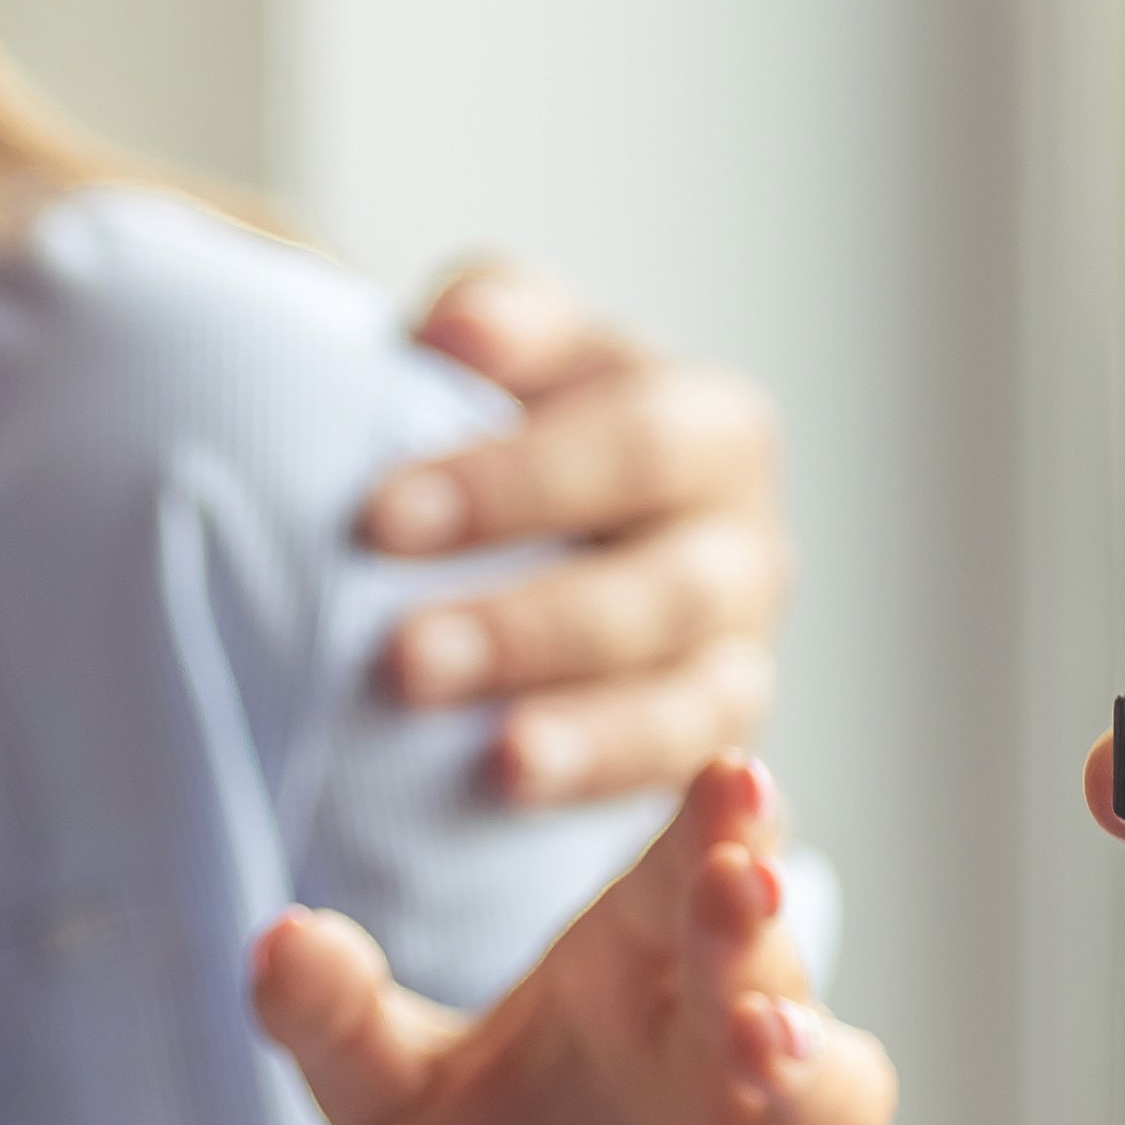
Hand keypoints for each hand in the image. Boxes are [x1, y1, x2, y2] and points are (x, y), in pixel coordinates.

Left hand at [254, 758, 901, 1124]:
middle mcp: (725, 1064)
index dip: (715, 825)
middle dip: (756, 926)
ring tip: (764, 1041)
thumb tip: (273, 937)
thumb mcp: (393, 1108)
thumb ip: (337, 1021)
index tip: (725, 774)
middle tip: (738, 875)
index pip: (685, 880)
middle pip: (766, 971)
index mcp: (632, 985)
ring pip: (836, 1103)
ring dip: (814, 1068)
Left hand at [371, 262, 786, 804]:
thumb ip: (493, 318)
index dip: (513, 482)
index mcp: (709, 427)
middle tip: (401, 660)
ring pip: (689, 709)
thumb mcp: (508, 345)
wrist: (531, 522)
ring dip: (585, 737)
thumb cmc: (509, 421)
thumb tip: (460, 333)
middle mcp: (745, 548)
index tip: (379, 520)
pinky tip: (513, 807)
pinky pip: (672, 789)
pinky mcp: (702, 757)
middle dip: (530, 628)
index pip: (632, 445)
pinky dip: (602, 796)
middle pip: (661, 592)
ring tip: (493, 763)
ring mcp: (737, 661)